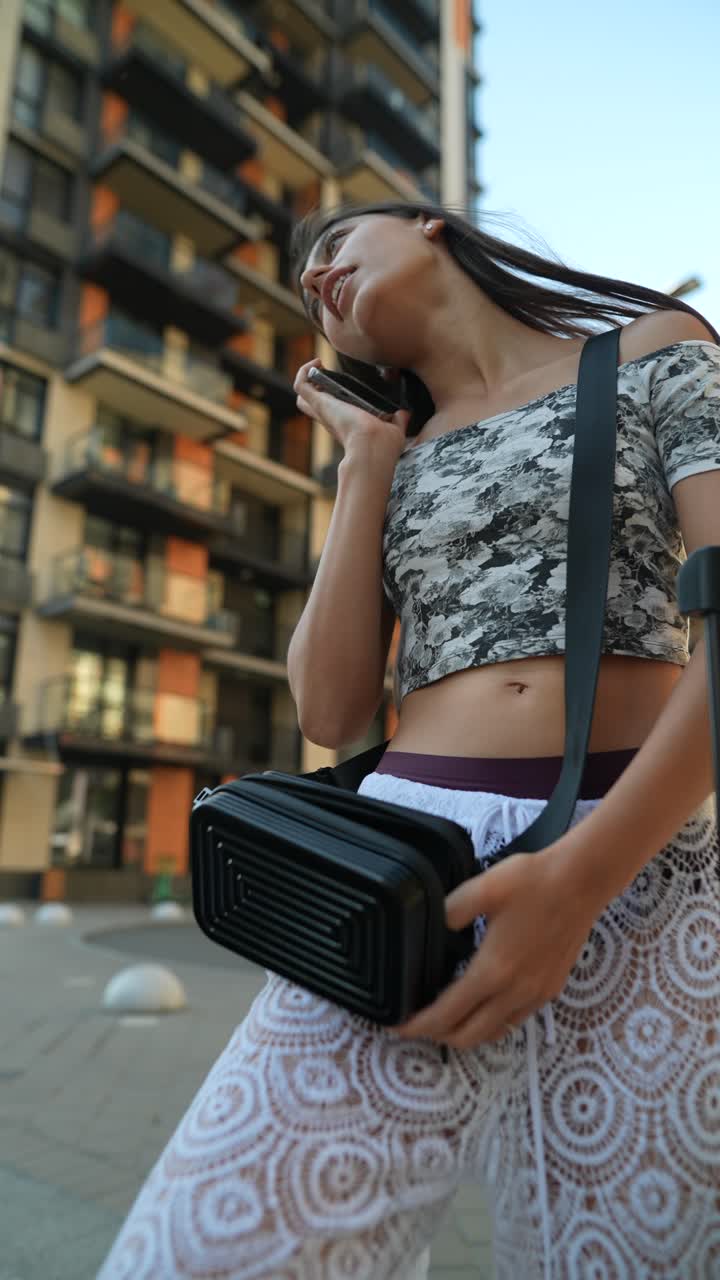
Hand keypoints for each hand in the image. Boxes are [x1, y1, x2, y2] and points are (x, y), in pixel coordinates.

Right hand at [293, 358, 410, 459]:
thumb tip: (404, 413)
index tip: (345, 382)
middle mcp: (332, 418)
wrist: (373, 449)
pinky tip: (318, 362)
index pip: (334, 412)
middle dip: (316, 389)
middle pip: (312, 405)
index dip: (334, 397)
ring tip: (319, 365)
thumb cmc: (383, 446)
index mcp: (348, 424)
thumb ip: (398, 420)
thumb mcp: (394, 428)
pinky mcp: (321, 403)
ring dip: (306, 379)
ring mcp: (324, 411)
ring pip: (302, 397)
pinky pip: (301, 385)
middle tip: (327, 373)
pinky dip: (304, 371)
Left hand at [390, 843, 602, 1048]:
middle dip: (438, 1035)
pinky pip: (516, 1020)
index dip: (420, 1025)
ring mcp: (536, 994)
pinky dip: (493, 1023)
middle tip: (418, 1024)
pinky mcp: (551, 988)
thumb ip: (452, 910)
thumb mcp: (483, 888)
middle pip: (469, 1035)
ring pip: (494, 1032)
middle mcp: (515, 991)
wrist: (582, 881)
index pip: (448, 1013)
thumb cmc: (533, 881)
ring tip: (447, 1019)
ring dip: (467, 1033)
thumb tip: (436, 926)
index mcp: (493, 970)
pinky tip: (485, 1006)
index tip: (399, 1027)